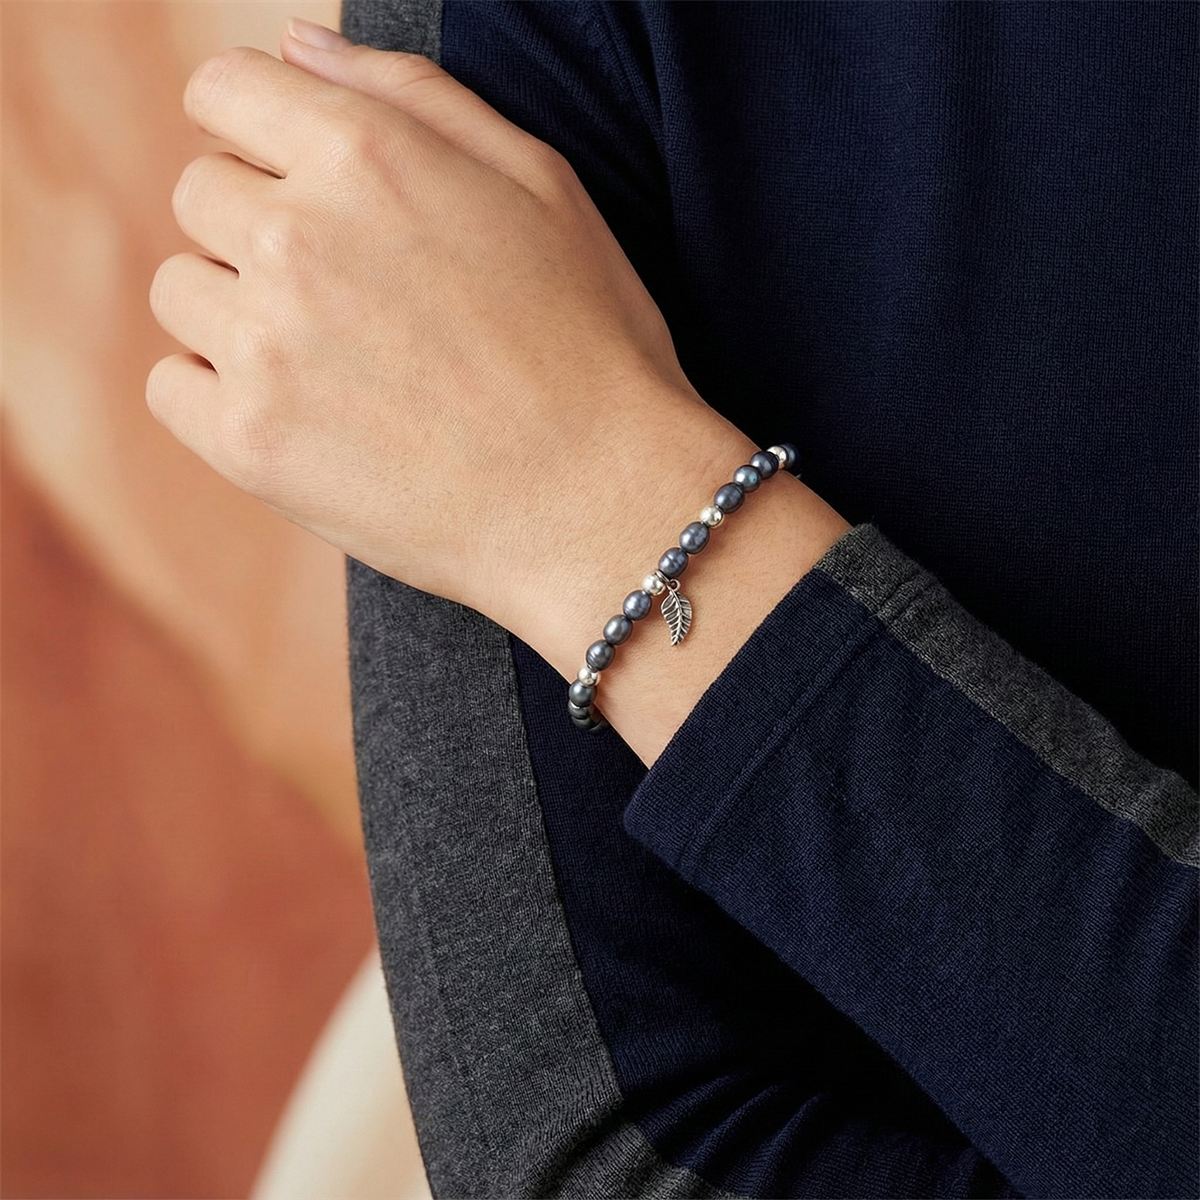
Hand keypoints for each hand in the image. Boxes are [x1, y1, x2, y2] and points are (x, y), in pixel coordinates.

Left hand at [148, 25, 711, 622]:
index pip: (222, 91)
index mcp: (366, 155)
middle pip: (201, 195)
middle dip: (258, 228)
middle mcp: (297, 236)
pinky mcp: (249, 441)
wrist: (600, 504)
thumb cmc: (591, 345)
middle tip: (349, 297)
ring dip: (239, 313)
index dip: (256, 132)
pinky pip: (173, 385)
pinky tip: (303, 415)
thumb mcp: (541, 185)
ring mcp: (264, 344)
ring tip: (336, 364)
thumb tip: (298, 45)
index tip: (293, 180)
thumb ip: (413, 95)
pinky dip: (220, 395)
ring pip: (182, 290)